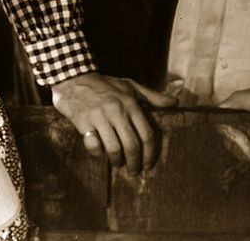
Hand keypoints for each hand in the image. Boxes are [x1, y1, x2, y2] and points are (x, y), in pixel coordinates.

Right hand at [52, 72, 175, 173]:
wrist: (74, 78)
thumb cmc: (105, 85)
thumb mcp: (130, 86)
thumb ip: (152, 96)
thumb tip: (175, 103)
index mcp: (130, 104)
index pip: (146, 134)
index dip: (150, 153)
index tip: (149, 165)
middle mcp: (117, 111)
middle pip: (132, 145)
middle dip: (135, 163)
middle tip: (134, 172)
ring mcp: (99, 116)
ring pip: (114, 148)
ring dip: (117, 161)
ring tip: (118, 164)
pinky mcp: (83, 121)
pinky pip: (94, 145)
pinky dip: (98, 152)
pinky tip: (99, 152)